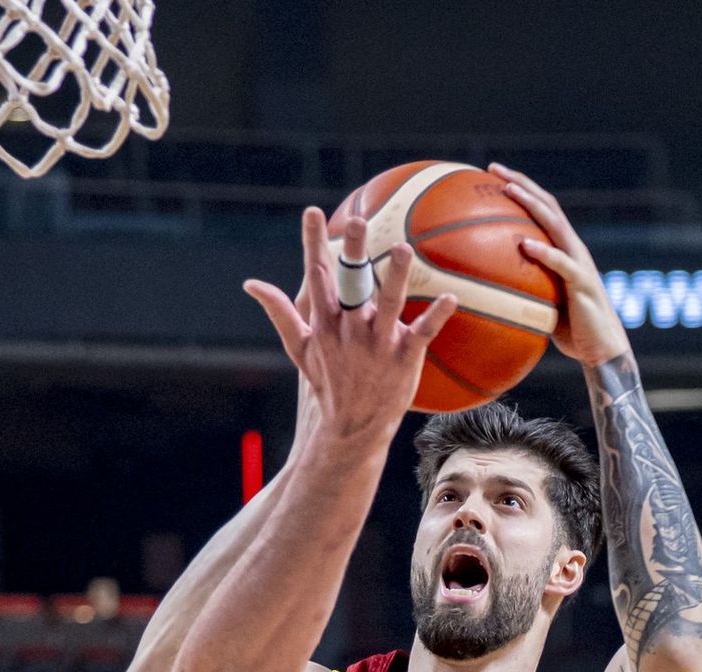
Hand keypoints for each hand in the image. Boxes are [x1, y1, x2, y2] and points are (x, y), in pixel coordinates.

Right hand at [245, 207, 455, 443]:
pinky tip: (451, 298)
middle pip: (352, 286)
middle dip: (352, 255)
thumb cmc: (328, 383)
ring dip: (396, 277)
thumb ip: (280, 312)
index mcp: (325, 324)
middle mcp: (350, 332)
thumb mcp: (299, 349)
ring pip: (389, 306)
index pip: (318, 277)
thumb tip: (251, 284)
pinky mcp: (404, 361)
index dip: (314, 244)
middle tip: (355, 221)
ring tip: (403, 249)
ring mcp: (378, 346)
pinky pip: (422, 335)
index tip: (311, 212)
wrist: (352, 430)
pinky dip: (436, 317)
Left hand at [490, 162, 628, 365]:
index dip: (521, 189)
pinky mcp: (582, 283)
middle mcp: (573, 248)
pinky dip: (543, 252)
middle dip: (521, 183)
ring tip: (508, 191)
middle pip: (548, 205)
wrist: (603, 351)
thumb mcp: (544, 303)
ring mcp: (579, 263)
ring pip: (555, 225)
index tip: (493, 176)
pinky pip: (561, 263)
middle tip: (494, 169)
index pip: (542, 210)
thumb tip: (492, 289)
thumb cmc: (573, 331)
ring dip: (531, 204)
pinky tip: (524, 244)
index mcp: (565, 249)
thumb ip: (527, 288)